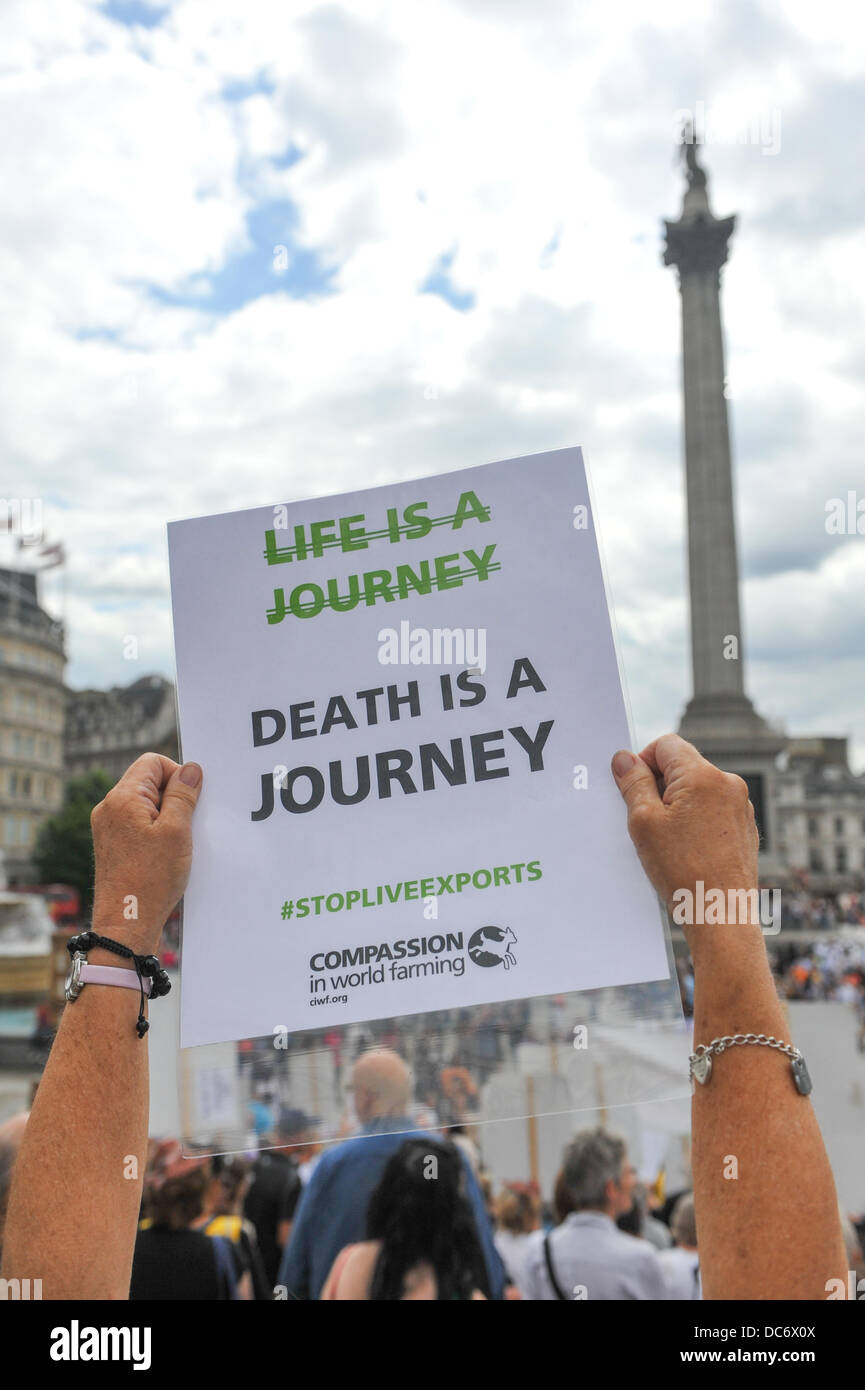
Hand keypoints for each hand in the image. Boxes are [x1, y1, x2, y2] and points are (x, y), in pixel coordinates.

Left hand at [89, 753, 202, 954]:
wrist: (126, 924)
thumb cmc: (151, 880)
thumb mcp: (177, 831)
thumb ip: (183, 795)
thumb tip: (190, 769)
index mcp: (122, 798)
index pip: (153, 763)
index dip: (177, 775)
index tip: (191, 801)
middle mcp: (109, 809)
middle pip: (148, 782)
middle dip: (174, 798)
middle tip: (188, 824)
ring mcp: (108, 828)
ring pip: (145, 805)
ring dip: (167, 817)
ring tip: (177, 843)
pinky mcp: (112, 846)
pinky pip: (138, 825)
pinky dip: (157, 832)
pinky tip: (168, 854)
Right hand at [610, 734, 758, 912]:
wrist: (721, 913)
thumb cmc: (683, 871)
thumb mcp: (644, 822)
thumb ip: (633, 783)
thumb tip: (624, 758)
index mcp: (703, 776)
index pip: (666, 744)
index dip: (643, 762)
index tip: (633, 789)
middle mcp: (728, 784)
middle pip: (683, 766)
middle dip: (659, 785)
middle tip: (645, 818)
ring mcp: (740, 806)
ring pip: (697, 789)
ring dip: (677, 804)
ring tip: (666, 839)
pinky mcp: (744, 827)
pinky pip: (712, 810)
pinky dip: (694, 820)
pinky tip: (684, 849)